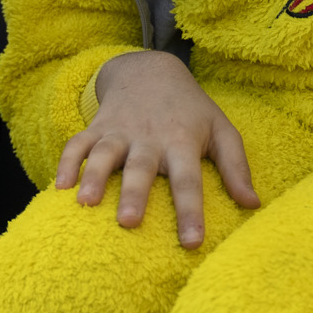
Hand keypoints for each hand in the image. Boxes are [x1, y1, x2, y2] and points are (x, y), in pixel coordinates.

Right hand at [56, 50, 258, 247]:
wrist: (151, 70)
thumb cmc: (191, 111)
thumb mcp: (221, 131)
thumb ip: (237, 167)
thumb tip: (253, 204)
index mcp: (182, 142)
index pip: (189, 181)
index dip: (190, 211)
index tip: (192, 242)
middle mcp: (149, 137)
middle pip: (141, 168)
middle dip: (133, 194)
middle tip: (128, 222)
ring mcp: (120, 131)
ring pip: (104, 153)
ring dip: (93, 176)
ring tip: (84, 203)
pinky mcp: (98, 127)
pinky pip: (77, 143)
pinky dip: (65, 162)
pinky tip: (59, 188)